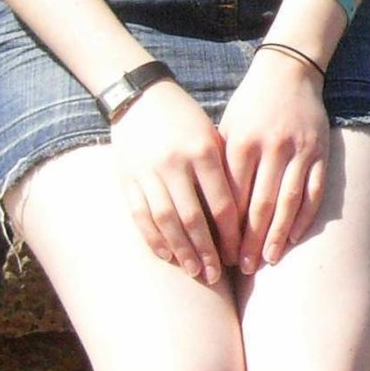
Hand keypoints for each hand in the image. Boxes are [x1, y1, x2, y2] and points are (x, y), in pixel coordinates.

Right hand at [110, 81, 239, 284]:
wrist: (140, 96)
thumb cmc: (185, 118)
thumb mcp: (210, 134)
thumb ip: (224, 170)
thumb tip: (242, 216)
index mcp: (203, 151)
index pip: (222, 204)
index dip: (232, 235)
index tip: (240, 253)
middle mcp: (175, 163)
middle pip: (195, 219)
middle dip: (208, 251)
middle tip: (218, 274)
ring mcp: (148, 172)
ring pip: (167, 221)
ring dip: (182, 251)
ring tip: (196, 271)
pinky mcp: (127, 178)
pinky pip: (141, 215)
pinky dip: (154, 238)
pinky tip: (167, 255)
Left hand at [219, 51, 329, 271]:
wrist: (289, 70)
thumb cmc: (250, 104)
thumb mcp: (227, 127)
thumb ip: (221, 164)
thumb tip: (207, 209)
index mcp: (241, 142)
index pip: (231, 195)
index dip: (224, 227)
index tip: (218, 250)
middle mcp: (271, 147)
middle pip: (258, 205)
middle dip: (249, 240)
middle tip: (241, 267)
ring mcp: (299, 151)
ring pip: (287, 202)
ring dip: (276, 236)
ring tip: (266, 260)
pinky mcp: (320, 152)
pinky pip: (314, 192)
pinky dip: (304, 218)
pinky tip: (292, 238)